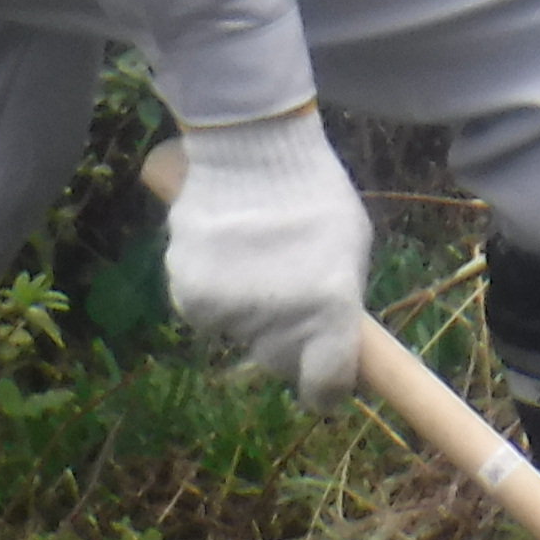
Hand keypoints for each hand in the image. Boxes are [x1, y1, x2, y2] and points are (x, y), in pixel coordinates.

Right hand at [163, 106, 371, 412]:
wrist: (251, 150)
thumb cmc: (315, 196)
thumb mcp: (350, 248)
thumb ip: (339, 302)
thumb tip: (332, 342)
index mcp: (330, 308)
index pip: (327, 384)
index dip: (326, 389)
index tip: (324, 387)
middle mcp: (279, 319)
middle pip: (279, 362)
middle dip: (288, 344)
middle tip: (290, 295)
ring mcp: (230, 310)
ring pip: (239, 334)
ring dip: (248, 310)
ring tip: (256, 257)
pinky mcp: (189, 296)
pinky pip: (207, 312)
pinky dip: (216, 292)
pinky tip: (226, 253)